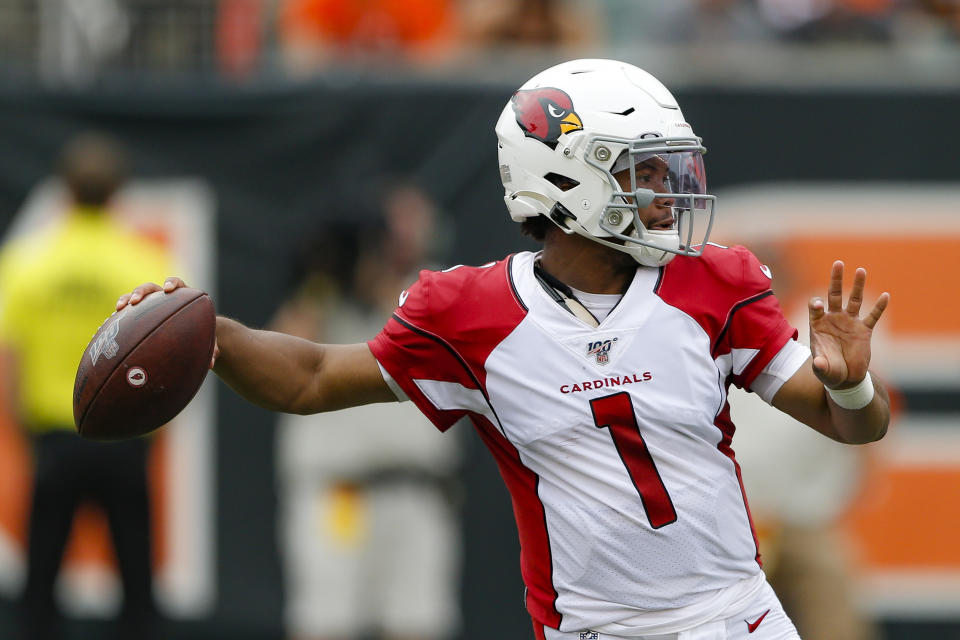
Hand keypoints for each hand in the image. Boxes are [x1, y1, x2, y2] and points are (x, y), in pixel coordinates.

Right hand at [116, 277, 218, 367]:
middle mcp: (162, 298)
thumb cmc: (202, 333)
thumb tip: (211, 364)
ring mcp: (147, 305)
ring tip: (118, 310)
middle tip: (136, 302)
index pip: (177, 284)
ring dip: (124, 301)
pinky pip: (123, 316)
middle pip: (149, 288)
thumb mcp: (208, 340)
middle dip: (141, 292)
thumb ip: (211, 348)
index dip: (172, 284)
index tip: (168, 290)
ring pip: (132, 299)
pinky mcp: (136, 315)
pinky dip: (115, 321)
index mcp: (181, 297)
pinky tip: (103, 331)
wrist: (191, 332)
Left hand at [808, 261, 888, 388]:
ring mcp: (849, 323)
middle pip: (834, 295)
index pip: (815, 308)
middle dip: (836, 279)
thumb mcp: (823, 370)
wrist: (845, 378)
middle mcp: (833, 320)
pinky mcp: (864, 330)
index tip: (819, 305)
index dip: (816, 305)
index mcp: (819, 325)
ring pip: (855, 300)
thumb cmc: (829, 371)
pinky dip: (879, 307)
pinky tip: (885, 296)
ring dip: (857, 286)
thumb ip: (819, 365)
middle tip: (838, 263)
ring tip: (861, 270)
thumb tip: (818, 362)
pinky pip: (873, 316)